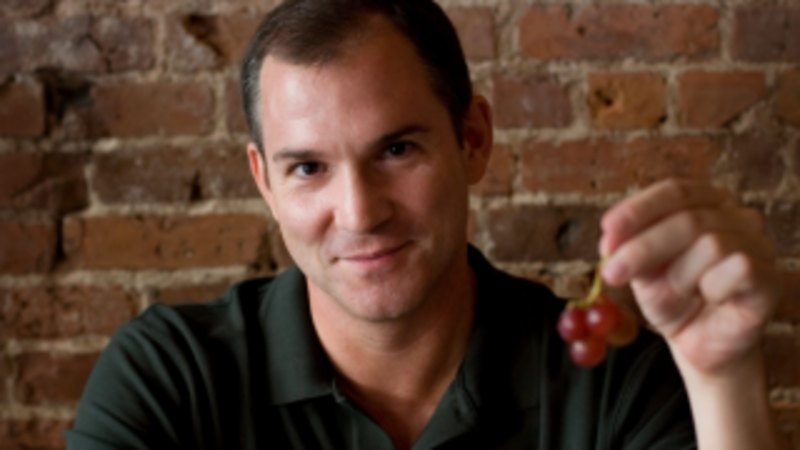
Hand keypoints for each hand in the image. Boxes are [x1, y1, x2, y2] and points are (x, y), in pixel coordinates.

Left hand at [599, 179, 782, 375]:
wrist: (697, 343)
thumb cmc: (673, 298)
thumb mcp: (641, 270)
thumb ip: (629, 249)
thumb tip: (610, 239)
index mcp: (705, 203)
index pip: (674, 191)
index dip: (639, 209)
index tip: (607, 229)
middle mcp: (737, 216)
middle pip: (688, 218)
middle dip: (643, 247)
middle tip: (611, 272)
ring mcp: (759, 245)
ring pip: (712, 244)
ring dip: (679, 275)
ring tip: (678, 292)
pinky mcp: (771, 278)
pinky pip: (739, 268)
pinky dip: (712, 287)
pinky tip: (709, 298)